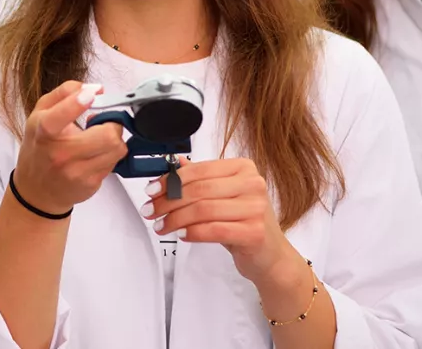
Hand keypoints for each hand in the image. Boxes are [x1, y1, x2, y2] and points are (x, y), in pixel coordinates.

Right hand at [10, 81, 127, 215]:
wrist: (37, 190)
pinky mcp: (90, 184)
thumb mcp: (41, 114)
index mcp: (44, 131)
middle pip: (107, 135)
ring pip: (117, 149)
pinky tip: (96, 154)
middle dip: (112, 124)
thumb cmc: (40, 148)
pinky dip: (110, 155)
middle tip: (104, 123)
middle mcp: (60, 154)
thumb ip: (65, 93)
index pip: (60, 115)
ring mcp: (76, 172)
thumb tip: (94, 88)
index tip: (90, 95)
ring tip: (100, 139)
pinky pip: (114, 163)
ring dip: (114, 140)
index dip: (78, 102)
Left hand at [144, 157, 300, 290]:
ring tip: (161, 226)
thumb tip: (175, 166)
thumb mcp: (224, 197)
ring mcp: (256, 208)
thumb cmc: (245, 223)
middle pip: (199, 190)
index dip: (171, 180)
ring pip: (203, 210)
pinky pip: (213, 230)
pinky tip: (181, 234)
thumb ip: (202, 180)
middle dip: (168, 201)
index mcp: (244, 168)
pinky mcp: (254, 232)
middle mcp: (253, 184)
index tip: (152, 190)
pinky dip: (192, 232)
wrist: (270, 256)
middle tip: (151, 210)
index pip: (200, 170)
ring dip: (175, 219)